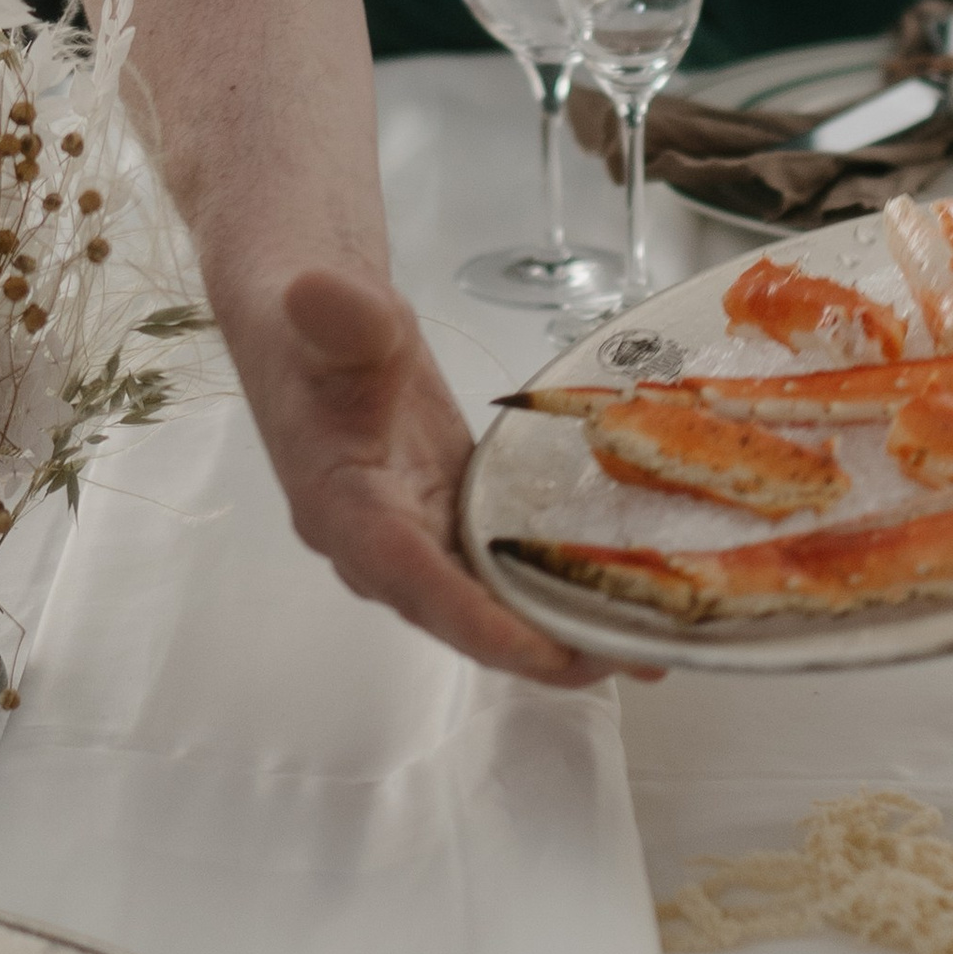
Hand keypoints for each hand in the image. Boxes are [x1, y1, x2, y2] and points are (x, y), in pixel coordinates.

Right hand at [237, 262, 617, 688]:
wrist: (310, 318)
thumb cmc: (318, 320)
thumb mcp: (334, 311)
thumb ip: (343, 316)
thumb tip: (321, 296)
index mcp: (342, 505)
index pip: (411, 578)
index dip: (477, 622)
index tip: (546, 653)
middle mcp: (378, 540)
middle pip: (459, 612)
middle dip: (536, 644)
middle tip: (625, 657)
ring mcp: (416, 532)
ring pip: (485, 599)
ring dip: (555, 627)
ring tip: (643, 648)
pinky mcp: (448, 513)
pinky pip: (499, 563)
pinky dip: (550, 583)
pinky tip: (618, 592)